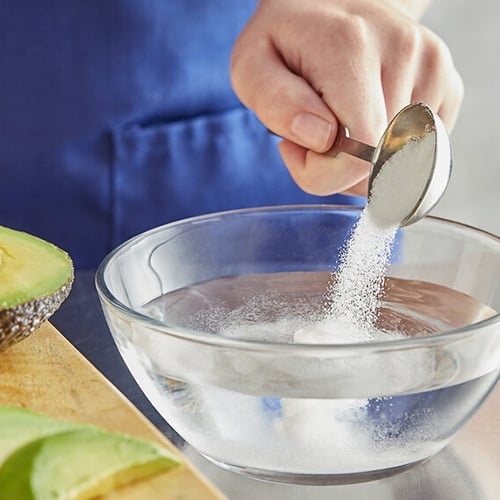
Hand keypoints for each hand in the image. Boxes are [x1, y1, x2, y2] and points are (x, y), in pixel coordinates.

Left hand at [230, 0, 462, 195]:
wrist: (334, 7)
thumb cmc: (287, 44)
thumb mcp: (252, 68)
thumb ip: (276, 103)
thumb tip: (322, 138)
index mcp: (350, 48)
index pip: (361, 150)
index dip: (328, 174)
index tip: (300, 151)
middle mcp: (403, 51)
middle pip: (384, 162)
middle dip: (343, 170)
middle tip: (316, 137)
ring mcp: (431, 66)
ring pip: (405, 161)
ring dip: (366, 161)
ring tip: (342, 122)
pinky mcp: (447, 83)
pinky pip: (421, 149)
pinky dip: (390, 150)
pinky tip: (369, 118)